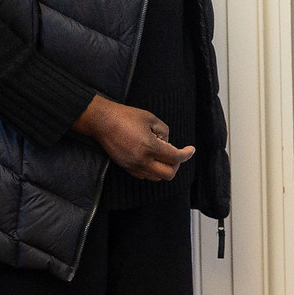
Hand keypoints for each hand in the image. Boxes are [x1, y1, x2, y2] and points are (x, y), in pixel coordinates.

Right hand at [72, 93, 194, 180]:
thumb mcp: (151, 118)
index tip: (191, 149)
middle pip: (168, 174)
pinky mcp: (125, 167)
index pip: (175, 158)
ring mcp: (132, 166)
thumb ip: (164, 132)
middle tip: (176, 153)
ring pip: (156, 177)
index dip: (187, 154)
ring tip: (162, 154)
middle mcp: (142, 161)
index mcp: (150, 147)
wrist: (102, 121)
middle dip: (176, 165)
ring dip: (164, 168)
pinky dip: (153, 170)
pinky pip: (144, 176)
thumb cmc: (126, 116)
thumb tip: (168, 143)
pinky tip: (152, 158)